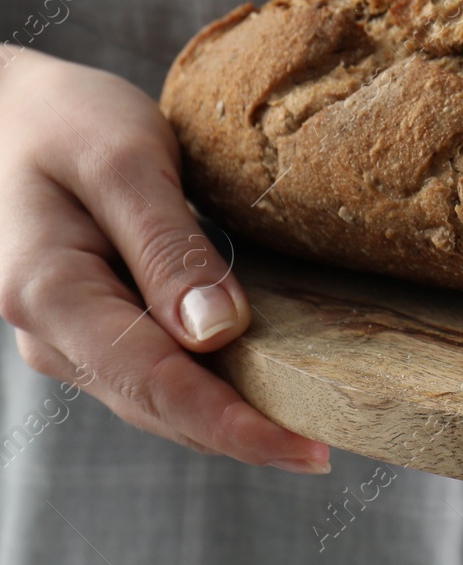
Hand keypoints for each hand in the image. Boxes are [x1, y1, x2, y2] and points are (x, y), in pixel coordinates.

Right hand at [0, 46, 328, 471]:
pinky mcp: (92, 328)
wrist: (6, 112)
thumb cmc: (64, 121)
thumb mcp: (124, 161)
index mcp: (50, 294)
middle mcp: (54, 334)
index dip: (235, 426)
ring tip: (310, 434)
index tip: (308, 448)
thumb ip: (167, 246)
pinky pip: (154, 375)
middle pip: (160, 408)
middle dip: (242, 437)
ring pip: (157, 402)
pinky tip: (263, 392)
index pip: (157, 385)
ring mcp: (70, 338)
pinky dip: (208, 391)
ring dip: (227, 422)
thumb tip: (217, 333)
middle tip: (329, 452)